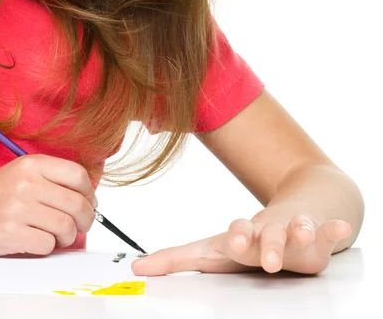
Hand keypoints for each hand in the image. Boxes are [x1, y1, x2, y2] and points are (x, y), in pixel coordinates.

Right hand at [0, 155, 97, 256]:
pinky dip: (47, 247)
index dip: (90, 193)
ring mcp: (17, 208)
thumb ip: (51, 178)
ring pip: (66, 227)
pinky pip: (47, 245)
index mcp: (31, 164)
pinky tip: (36, 241)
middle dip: (86, 219)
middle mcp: (26, 183)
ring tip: (56, 235)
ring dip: (66, 237)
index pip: (78, 175)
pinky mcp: (10, 233)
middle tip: (80, 225)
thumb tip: (88, 196)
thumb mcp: (20, 173)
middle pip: (77, 203)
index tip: (89, 202)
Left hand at [132, 214, 352, 275]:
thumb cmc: (246, 237)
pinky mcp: (318, 233)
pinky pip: (328, 229)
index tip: (234, 241)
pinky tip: (340, 227)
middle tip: (267, 256)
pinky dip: (334, 228)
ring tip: (304, 233)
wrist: (289, 207)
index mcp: (242, 233)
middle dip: (266, 241)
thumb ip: (176, 260)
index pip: (236, 232)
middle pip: (267, 232)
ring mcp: (293, 229)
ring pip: (297, 228)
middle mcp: (267, 228)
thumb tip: (136, 268)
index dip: (237, 236)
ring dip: (300, 230)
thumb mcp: (212, 250)